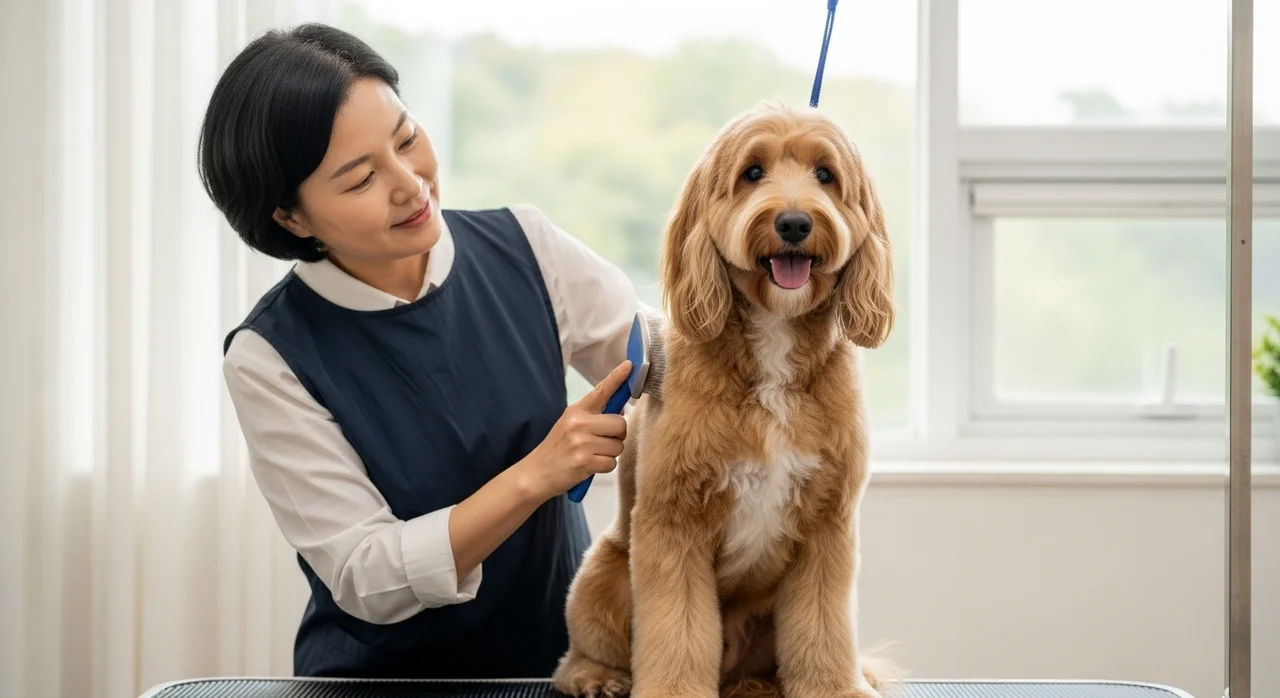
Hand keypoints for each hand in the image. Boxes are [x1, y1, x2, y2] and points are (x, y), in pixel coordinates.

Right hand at [519, 361, 631, 500]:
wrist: (535, 474)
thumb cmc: (556, 449)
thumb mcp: (570, 425)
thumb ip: (594, 417)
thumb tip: (621, 411)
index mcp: (576, 411)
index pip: (601, 391)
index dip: (617, 378)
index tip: (630, 365)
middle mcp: (579, 423)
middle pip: (620, 424)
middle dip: (617, 436)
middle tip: (601, 443)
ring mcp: (581, 443)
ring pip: (618, 446)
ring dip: (610, 454)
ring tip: (592, 455)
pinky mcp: (584, 462)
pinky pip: (612, 463)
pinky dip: (604, 467)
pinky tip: (589, 466)